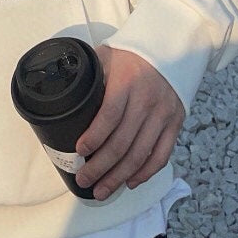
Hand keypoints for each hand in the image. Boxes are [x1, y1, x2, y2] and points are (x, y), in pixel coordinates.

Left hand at [75, 46, 185, 200]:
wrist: (169, 47)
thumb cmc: (130, 54)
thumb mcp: (105, 57)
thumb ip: (88, 76)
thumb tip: (61, 96)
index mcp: (128, 82)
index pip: (110, 115)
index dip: (94, 137)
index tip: (79, 152)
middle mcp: (148, 100)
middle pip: (123, 142)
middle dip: (101, 167)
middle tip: (84, 180)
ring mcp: (164, 114)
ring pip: (140, 154)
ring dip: (119, 176)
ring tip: (102, 190)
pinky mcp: (175, 123)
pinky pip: (161, 154)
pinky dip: (146, 172)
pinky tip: (130, 181)